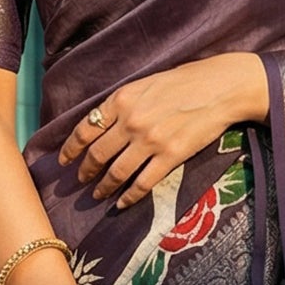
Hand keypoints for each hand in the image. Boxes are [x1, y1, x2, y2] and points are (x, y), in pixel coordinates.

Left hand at [61, 52, 268, 207]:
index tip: (65, 160)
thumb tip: (103, 123)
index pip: (85, 128)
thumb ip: (123, 104)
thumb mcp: (145, 84)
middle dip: (85, 171)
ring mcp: (150, 141)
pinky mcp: (170, 157)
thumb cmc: (184, 81)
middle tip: (80, 180)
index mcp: (121, 100)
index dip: (71, 148)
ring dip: (103, 187)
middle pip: (97, 154)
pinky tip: (122, 203)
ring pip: (116, 172)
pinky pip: (143, 183)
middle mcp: (131, 122)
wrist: (220, 88)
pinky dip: (129, 197)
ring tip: (97, 194)